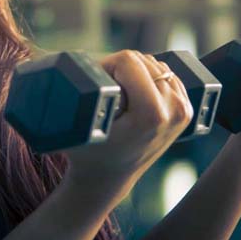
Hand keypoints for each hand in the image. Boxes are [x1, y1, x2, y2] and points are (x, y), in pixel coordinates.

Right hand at [61, 50, 193, 194]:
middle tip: (104, 93)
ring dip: (134, 73)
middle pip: (143, 60)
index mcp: (152, 113)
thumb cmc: (87, 152)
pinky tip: (136, 94)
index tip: (96, 85)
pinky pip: (167, 74)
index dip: (106, 65)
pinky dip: (150, 77)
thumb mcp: (77, 123)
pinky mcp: (186, 111)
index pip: (129, 59)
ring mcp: (183, 111)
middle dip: (120, 69)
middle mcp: (174, 110)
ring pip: (155, 64)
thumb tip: (54, 60)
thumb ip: (77, 91)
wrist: (107, 180)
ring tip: (119, 98)